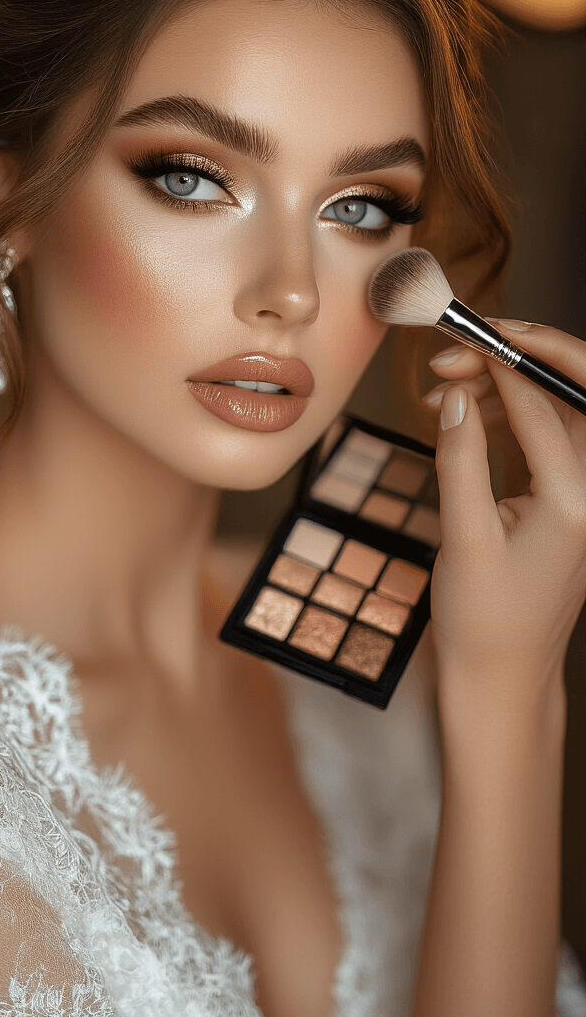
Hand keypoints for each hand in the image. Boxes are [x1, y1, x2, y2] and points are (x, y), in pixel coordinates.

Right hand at [426, 322, 585, 701]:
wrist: (501, 674)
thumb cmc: (484, 620)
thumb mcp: (461, 535)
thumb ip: (459, 458)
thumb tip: (456, 397)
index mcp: (575, 503)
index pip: (542, 408)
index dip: (498, 365)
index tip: (459, 341)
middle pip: (569, 397)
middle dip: (518, 361)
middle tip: (461, 351)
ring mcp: (583, 498)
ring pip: (555, 413)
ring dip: (505, 390)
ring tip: (445, 393)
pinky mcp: (566, 502)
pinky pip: (546, 439)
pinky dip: (508, 419)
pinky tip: (467, 420)